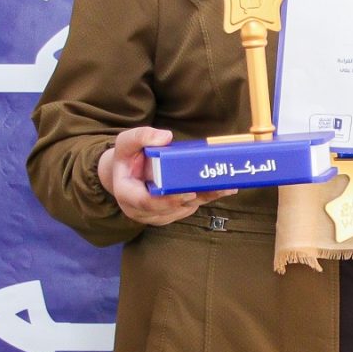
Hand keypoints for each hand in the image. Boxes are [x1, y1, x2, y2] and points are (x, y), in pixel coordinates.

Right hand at [98, 127, 233, 226]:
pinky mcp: (170, 214)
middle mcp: (141, 210)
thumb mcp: (126, 142)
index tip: (188, 193)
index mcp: (126, 194)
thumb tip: (166, 137)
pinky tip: (222, 188)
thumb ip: (141, 136)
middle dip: (196, 198)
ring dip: (205, 198)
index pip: (146, 202)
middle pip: (171, 209)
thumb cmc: (127, 158)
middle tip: (217, 187)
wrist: (126, 174)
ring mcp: (156, 215)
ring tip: (226, 186)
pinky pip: (189, 208)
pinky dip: (205, 198)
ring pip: (183, 210)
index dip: (168, 200)